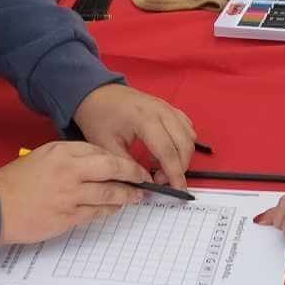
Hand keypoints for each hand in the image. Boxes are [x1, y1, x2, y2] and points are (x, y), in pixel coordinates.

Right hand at [0, 140, 149, 244]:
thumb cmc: (18, 181)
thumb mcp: (44, 156)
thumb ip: (72, 156)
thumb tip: (101, 162)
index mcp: (62, 152)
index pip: (101, 152)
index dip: (122, 161)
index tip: (134, 166)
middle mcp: (69, 171)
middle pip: (112, 169)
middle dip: (133, 175)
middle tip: (145, 180)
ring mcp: (69, 196)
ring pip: (108, 194)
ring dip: (126, 195)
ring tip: (136, 196)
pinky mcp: (67, 217)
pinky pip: (96, 213)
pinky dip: (109, 209)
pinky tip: (114, 207)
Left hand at [71, 83, 195, 189]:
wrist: (96, 93)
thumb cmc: (98, 116)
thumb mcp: (106, 146)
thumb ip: (127, 167)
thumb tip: (145, 183)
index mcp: (144, 118)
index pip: (167, 150)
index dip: (174, 173)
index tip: (177, 190)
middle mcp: (160, 111)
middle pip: (184, 145)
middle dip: (179, 168)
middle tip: (160, 180)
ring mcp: (167, 107)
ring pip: (189, 136)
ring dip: (182, 156)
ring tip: (160, 167)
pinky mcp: (168, 108)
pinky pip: (186, 128)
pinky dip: (182, 143)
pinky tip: (164, 151)